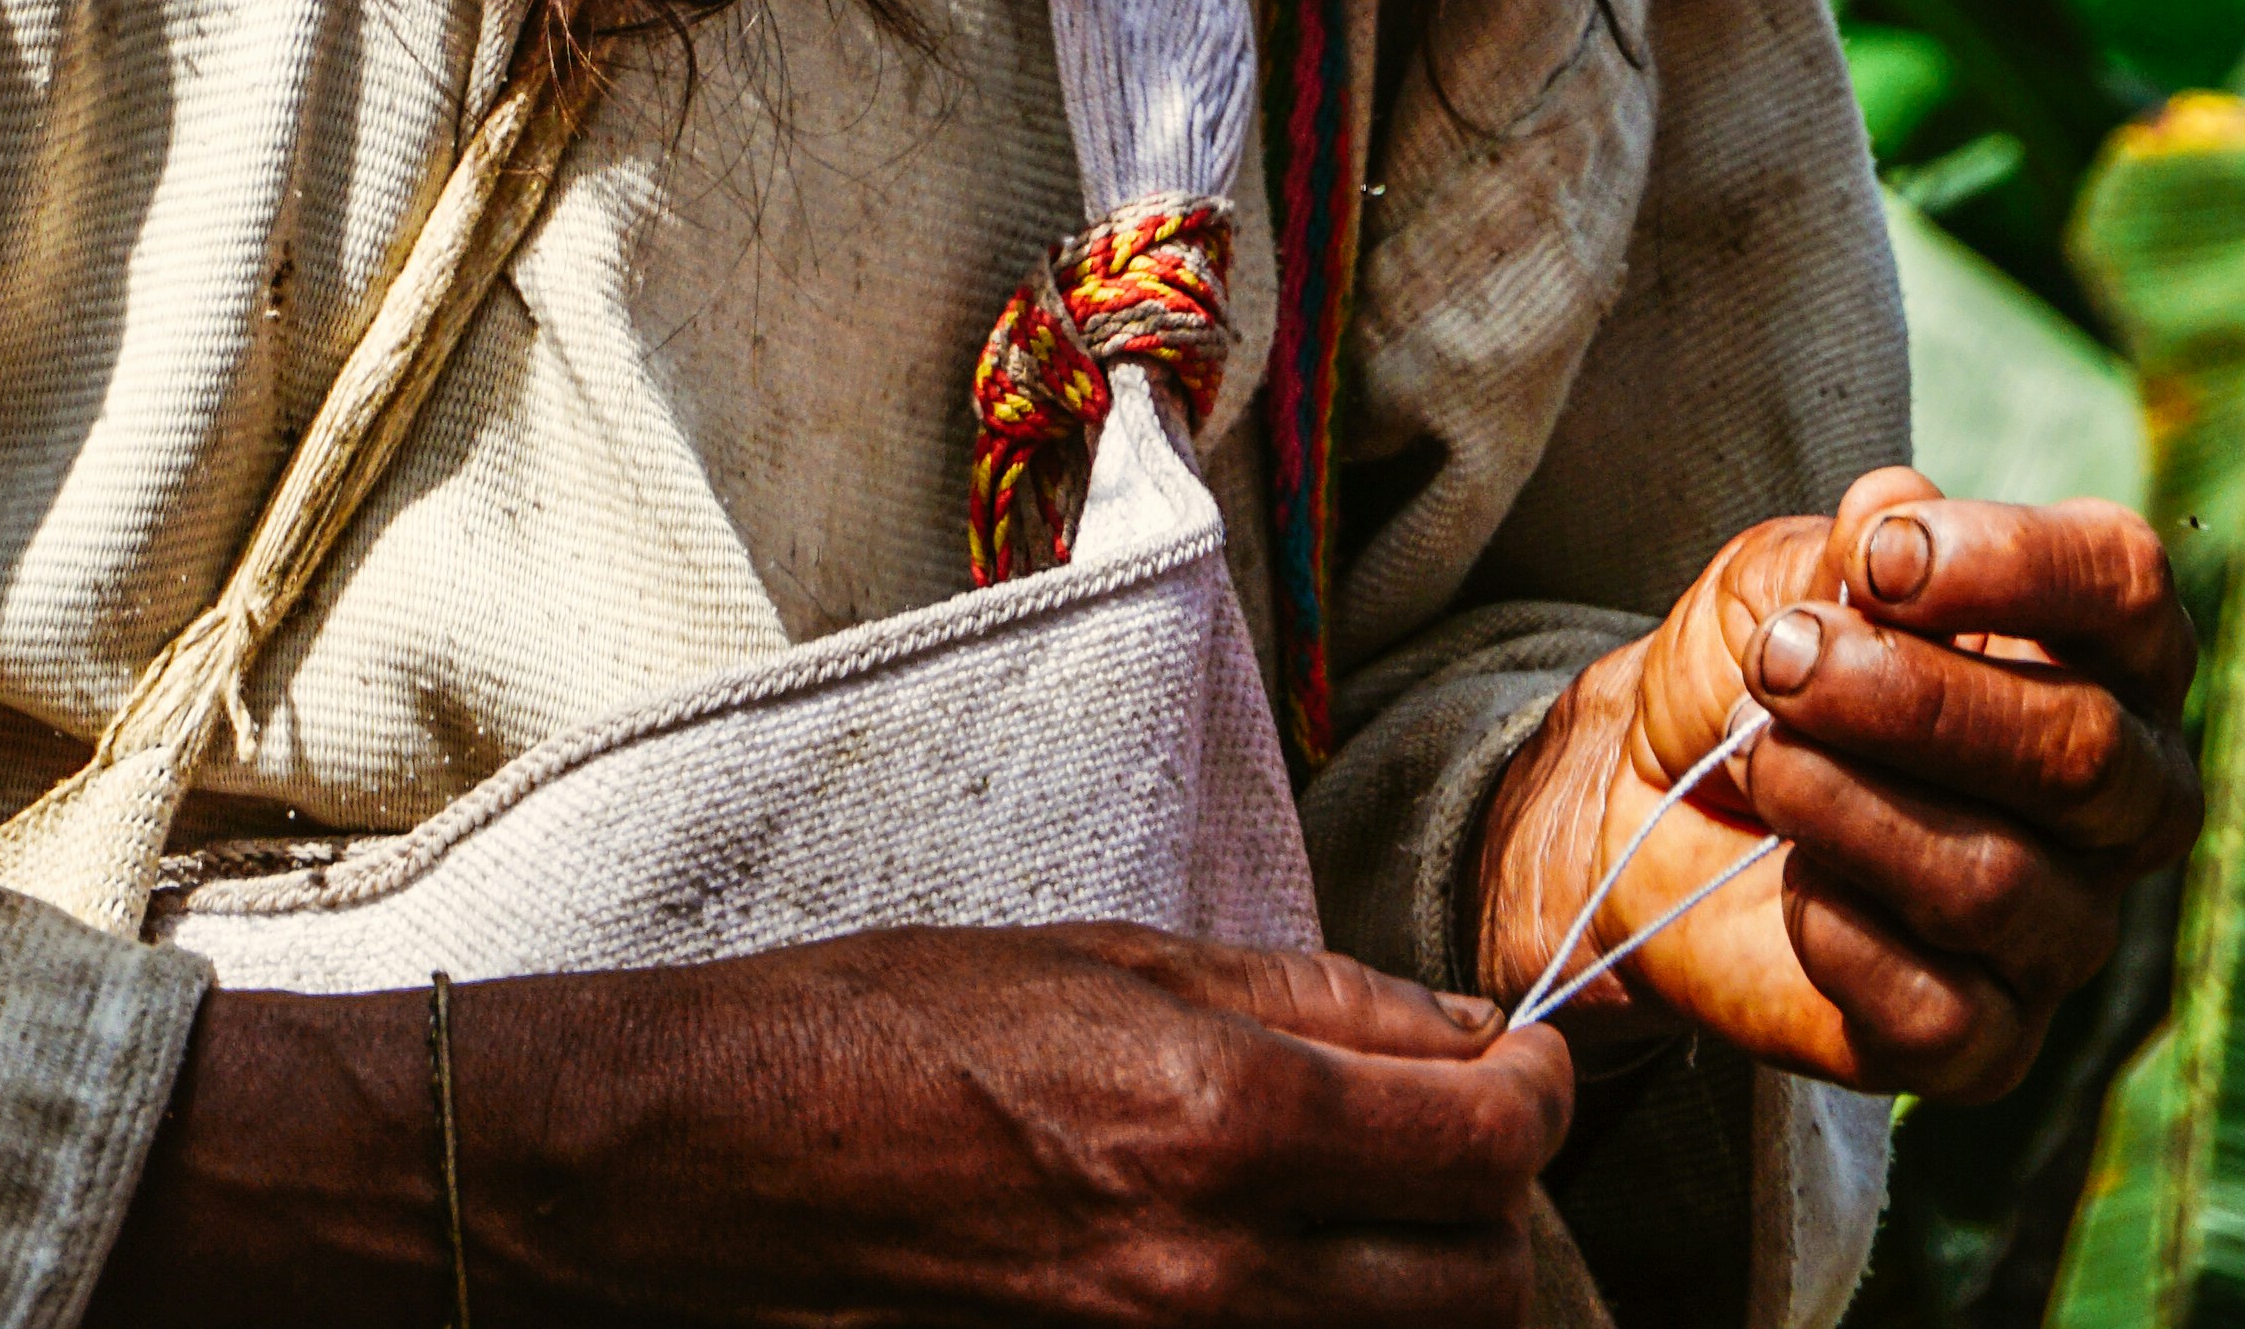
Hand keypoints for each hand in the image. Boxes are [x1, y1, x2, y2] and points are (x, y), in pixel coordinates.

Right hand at [94, 926, 1575, 1323]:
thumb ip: (1298, 1003)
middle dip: (1495, 1208)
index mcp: (1217, 1118)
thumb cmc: (881, 1034)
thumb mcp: (1095, 957)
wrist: (710, 1176)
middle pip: (1485, 1285)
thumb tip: (1454, 1030)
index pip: (1488, 1139)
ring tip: (1376, 1216)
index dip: (1534, 1090)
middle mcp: (1218, 1276)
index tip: (1522, 1062)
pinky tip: (1283, 1276)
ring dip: (1425, 1286)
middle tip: (1450, 1141)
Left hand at [1471, 463, 2199, 1100]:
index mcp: (2098, 655)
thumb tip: (1895, 517)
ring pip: (1999, 882)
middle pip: (2083, 751)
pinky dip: (1838, 930)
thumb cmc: (1759, 667)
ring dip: (1845, 802)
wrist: (1650, 799)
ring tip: (1756, 754)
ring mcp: (2062, 930)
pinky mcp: (1987, 1045)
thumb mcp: (1785, 574)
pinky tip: (1790, 880)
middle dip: (1911, 695)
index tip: (1880, 558)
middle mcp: (2116, 800)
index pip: (2125, 587)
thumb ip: (1850, 547)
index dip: (2013, 564)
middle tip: (1782, 661)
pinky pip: (1942, 1011)